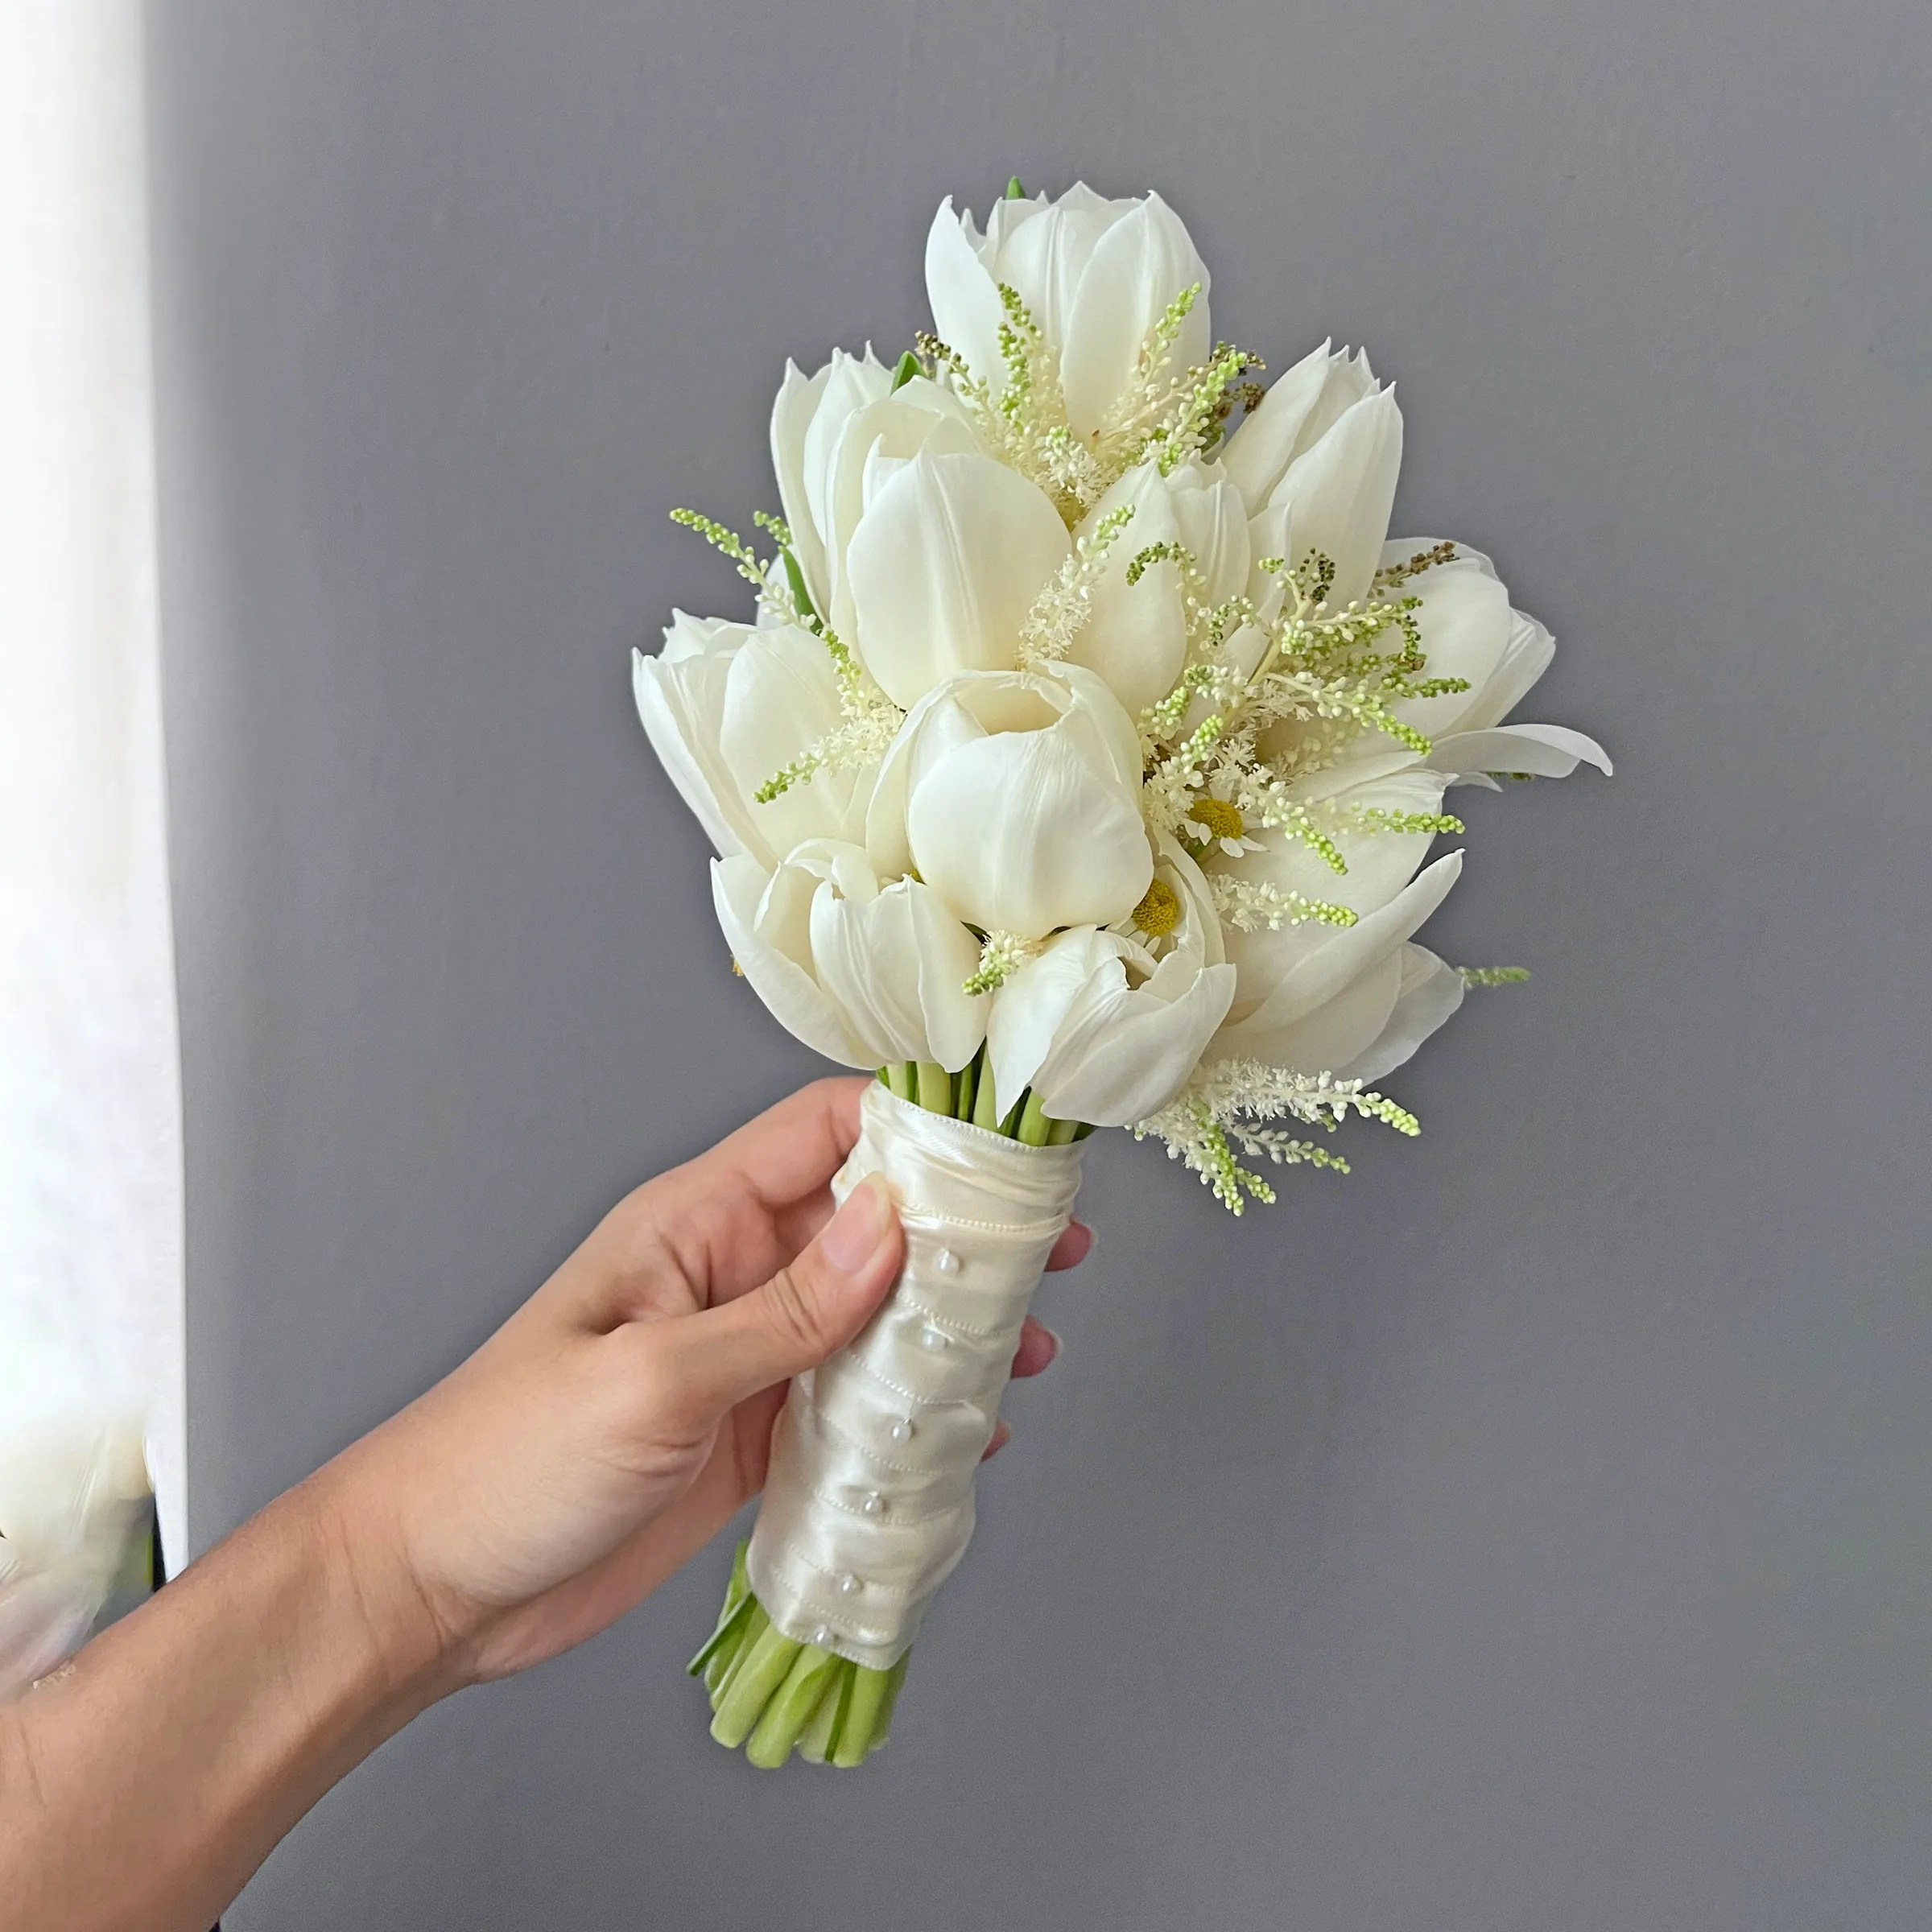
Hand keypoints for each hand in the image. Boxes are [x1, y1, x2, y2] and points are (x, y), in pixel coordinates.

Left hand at [318, 1077, 1089, 1686]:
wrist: (432, 1588)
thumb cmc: (507, 1459)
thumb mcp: (653, 1376)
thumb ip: (782, 1308)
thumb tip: (893, 1225)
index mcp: (694, 1223)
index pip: (820, 1134)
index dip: (915, 1128)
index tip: (1006, 1151)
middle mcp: (730, 1275)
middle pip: (868, 1227)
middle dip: (961, 1237)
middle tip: (1057, 1257)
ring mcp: (745, 1360)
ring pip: (873, 1319)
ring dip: (951, 1330)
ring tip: (1035, 1349)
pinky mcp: (750, 1439)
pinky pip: (851, 1407)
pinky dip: (914, 1414)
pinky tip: (970, 1432)